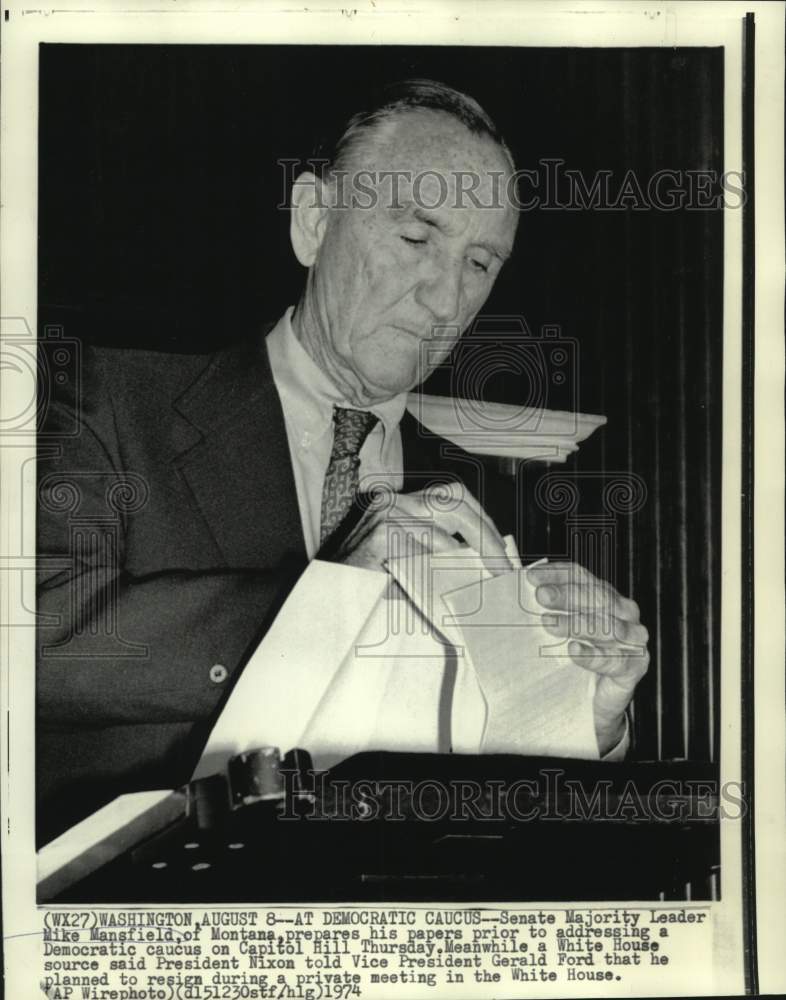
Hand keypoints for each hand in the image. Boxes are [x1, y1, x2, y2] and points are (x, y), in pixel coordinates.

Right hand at [329, 482, 512, 577]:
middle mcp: (394, 500)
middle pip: (454, 499)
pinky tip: (454, 580)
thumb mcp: (409, 558)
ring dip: (470, 551)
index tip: (502, 552)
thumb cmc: (370, 581)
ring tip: (487, 576)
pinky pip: (423, 545)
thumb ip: (439, 551)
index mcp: (404, 502)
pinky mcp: (379, 533)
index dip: (483, 521)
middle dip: (485, 533)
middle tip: (502, 566)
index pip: (455, 497)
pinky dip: (443, 563)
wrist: (327, 597)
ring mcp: (385, 513)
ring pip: (443, 521)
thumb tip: (485, 561)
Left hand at [526, 561, 648, 754]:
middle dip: (567, 595)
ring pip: (608, 626)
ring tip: (550, 623)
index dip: (556, 574)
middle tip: (541, 596)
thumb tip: (502, 575)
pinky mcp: (634, 666)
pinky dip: (592, 655)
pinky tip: (573, 651)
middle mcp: (622, 612)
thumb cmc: (571, 659)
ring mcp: (632, 638)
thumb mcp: (553, 629)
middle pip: (596, 597)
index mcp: (602, 595)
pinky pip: (614, 659)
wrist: (591, 702)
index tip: (531, 577)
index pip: (580, 577)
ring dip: (577, 623)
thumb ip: (535, 603)